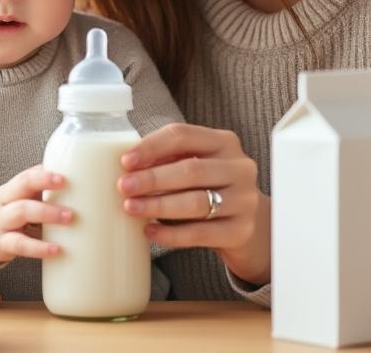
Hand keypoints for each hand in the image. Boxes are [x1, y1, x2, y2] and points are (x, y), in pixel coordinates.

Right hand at [0, 165, 71, 263]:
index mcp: (10, 190)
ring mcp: (2, 225)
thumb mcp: (19, 199)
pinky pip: (20, 245)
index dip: (43, 177)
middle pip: (21, 195)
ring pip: (20, 214)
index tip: (62, 179)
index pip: (25, 179)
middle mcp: (4, 205)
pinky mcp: (3, 245)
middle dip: (46, 198)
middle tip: (71, 209)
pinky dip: (38, 248)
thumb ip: (41, 191)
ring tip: (68, 221)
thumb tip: (77, 180)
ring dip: (46, 216)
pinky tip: (55, 250)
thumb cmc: (9, 213)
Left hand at [118, 123, 270, 285]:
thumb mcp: (194, 164)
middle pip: (191, 170)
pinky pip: (200, 233)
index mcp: (224, 142)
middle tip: (124, 187)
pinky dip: (171, 234)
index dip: (152, 147)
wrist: (246, 222)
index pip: (183, 135)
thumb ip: (166, 159)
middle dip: (152, 179)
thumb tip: (127, 166)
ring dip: (158, 205)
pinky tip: (150, 231)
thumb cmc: (209, 186)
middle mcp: (240, 168)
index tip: (126, 161)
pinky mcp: (241, 231)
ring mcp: (244, 200)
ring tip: (131, 208)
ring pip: (196, 203)